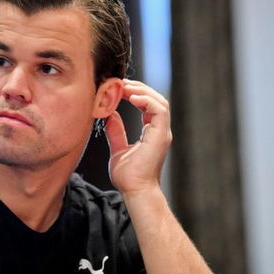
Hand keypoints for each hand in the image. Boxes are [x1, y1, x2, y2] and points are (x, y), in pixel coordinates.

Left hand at [105, 79, 171, 194]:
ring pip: (160, 101)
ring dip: (142, 91)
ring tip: (125, 87)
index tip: (118, 88)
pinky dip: (147, 101)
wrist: (134, 191)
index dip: (135, 93)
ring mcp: (162, 133)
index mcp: (152, 133)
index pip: (148, 105)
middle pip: (155, 99)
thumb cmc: (128, 176)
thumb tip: (111, 115)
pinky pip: (160, 111)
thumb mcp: (118, 149)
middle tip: (120, 83)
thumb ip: (116, 131)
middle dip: (138, 88)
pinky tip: (131, 98)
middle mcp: (160, 131)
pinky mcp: (161, 136)